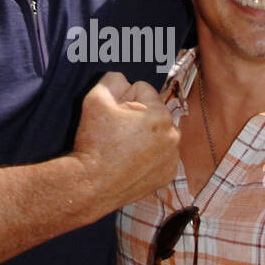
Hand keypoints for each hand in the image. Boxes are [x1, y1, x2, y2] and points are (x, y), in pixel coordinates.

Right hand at [71, 72, 179, 212]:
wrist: (91, 185)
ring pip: (157, 134)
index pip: (142, 90)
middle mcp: (173, 134)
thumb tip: (123, 79)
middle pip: (152, 112)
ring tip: (123, 150)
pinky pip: (159, 156)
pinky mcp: (167, 175)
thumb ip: (112, 79)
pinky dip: (148, 157)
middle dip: (136, 118)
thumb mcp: (95, 99)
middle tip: (116, 134)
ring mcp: (172, 157)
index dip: (123, 99)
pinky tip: (130, 163)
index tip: (113, 116)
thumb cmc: (94, 143)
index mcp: (160, 113)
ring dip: (144, 137)